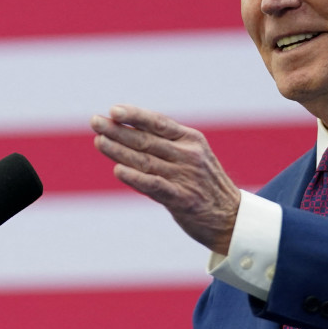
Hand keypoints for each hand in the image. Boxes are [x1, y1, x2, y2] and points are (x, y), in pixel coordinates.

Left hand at [91, 105, 240, 254]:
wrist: (232, 218)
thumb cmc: (205, 185)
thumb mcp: (193, 156)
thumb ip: (166, 145)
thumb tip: (127, 132)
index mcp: (191, 140)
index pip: (158, 122)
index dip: (135, 115)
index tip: (113, 110)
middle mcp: (188, 155)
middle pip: (146, 140)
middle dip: (117, 131)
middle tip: (95, 122)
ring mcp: (186, 177)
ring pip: (145, 160)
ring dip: (118, 151)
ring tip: (99, 141)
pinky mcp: (182, 199)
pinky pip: (154, 185)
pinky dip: (135, 178)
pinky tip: (118, 170)